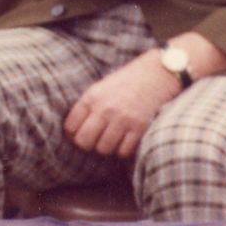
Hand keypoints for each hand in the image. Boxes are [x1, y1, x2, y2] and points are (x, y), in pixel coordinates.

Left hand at [63, 50, 182, 157]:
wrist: (156, 75)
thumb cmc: (125, 83)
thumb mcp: (100, 88)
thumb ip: (88, 106)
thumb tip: (73, 131)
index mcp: (91, 97)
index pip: (70, 126)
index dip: (72, 135)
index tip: (78, 135)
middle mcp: (105, 109)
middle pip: (84, 141)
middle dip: (86, 145)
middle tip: (92, 142)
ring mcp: (122, 119)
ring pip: (103, 149)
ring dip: (105, 148)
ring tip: (109, 140)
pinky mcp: (139, 128)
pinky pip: (123, 151)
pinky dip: (122, 150)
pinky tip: (123, 141)